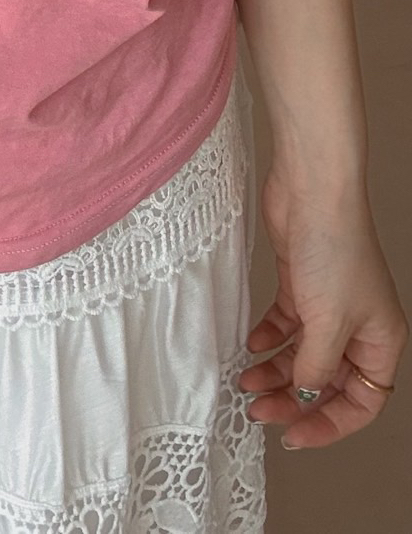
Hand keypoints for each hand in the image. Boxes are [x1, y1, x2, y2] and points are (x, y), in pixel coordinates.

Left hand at [238, 160, 405, 447]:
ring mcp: (327, 305)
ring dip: (275, 371)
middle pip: (327, 381)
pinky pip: (285, 325)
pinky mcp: (300, 284)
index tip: (292, 434)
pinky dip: (268, 338)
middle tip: (257, 409)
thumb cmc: (334, 249)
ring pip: (302, 355)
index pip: (361, 402)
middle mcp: (357, 328)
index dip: (329, 422)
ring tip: (244, 381)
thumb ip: (315, 367)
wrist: (312, 190)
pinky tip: (249, 345)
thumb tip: (304, 394)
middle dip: (293, 399)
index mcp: (380, 342)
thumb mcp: (327, 323)